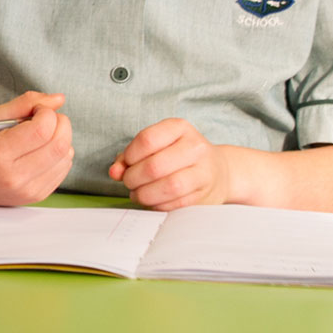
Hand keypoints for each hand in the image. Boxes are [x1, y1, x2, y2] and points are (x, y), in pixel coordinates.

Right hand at [0, 91, 72, 206]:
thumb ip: (25, 103)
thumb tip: (58, 99)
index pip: (41, 129)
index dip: (46, 112)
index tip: (37, 109)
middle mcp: (13, 176)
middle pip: (59, 144)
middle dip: (60, 123)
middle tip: (46, 118)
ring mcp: (26, 190)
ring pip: (66, 156)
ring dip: (60, 138)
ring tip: (41, 135)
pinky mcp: (36, 196)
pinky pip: (63, 169)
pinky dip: (59, 154)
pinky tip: (42, 150)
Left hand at [110, 118, 229, 209]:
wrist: (217, 171)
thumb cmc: (177, 156)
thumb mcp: (156, 146)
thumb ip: (130, 156)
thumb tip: (115, 172)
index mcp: (180, 128)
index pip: (147, 140)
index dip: (130, 156)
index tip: (126, 164)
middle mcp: (196, 147)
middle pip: (155, 166)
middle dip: (133, 178)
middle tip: (129, 182)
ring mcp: (204, 171)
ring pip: (169, 186)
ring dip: (145, 194)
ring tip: (137, 194)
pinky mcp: (206, 194)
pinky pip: (177, 203)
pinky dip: (158, 205)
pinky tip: (152, 201)